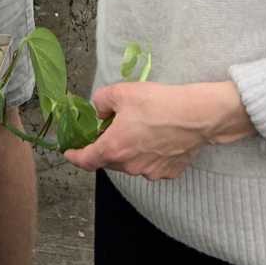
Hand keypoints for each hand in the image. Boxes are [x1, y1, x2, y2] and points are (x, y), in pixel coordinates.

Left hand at [64, 80, 253, 180]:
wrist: (196, 115)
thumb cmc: (158, 103)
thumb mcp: (121, 92)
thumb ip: (101, 101)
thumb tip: (100, 111)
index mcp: (114, 148)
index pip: (86, 160)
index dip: (74, 156)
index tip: (69, 152)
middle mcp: (130, 166)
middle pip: (109, 160)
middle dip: (105, 147)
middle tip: (109, 128)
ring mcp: (150, 172)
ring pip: (130, 163)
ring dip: (127, 150)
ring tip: (138, 128)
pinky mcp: (169, 172)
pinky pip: (151, 164)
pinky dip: (148, 154)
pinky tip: (156, 137)